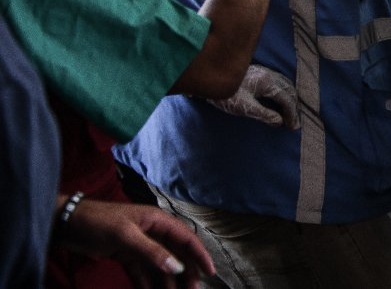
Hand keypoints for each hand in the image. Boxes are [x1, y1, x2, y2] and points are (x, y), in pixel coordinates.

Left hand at [58, 198, 213, 288]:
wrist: (65, 223)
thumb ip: (152, 252)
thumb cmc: (96, 221)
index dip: (199, 255)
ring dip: (167, 281)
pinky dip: (147, 283)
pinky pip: (142, 272)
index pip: (186, 238)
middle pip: (175, 254)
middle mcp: (152, 232)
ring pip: (160, 265)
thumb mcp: (125, 236)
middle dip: (185, 273)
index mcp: (157, 221)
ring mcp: (139, 244)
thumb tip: (176, 267)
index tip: (210, 272)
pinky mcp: (125, 254)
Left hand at [207, 64, 299, 128]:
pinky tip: (280, 99)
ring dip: (290, 99)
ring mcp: (265, 72)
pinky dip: (284, 92)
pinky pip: (279, 81)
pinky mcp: (259, 72)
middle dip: (293, 107)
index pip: (286, 99)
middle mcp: (269, 74)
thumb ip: (264, 114)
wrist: (209, 78)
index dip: (292, 114)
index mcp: (268, 82)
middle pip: (289, 90)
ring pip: (285, 84)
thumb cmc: (226, 95)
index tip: (293, 127)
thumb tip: (279, 122)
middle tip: (293, 123)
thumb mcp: (244, 107)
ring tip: (289, 113)